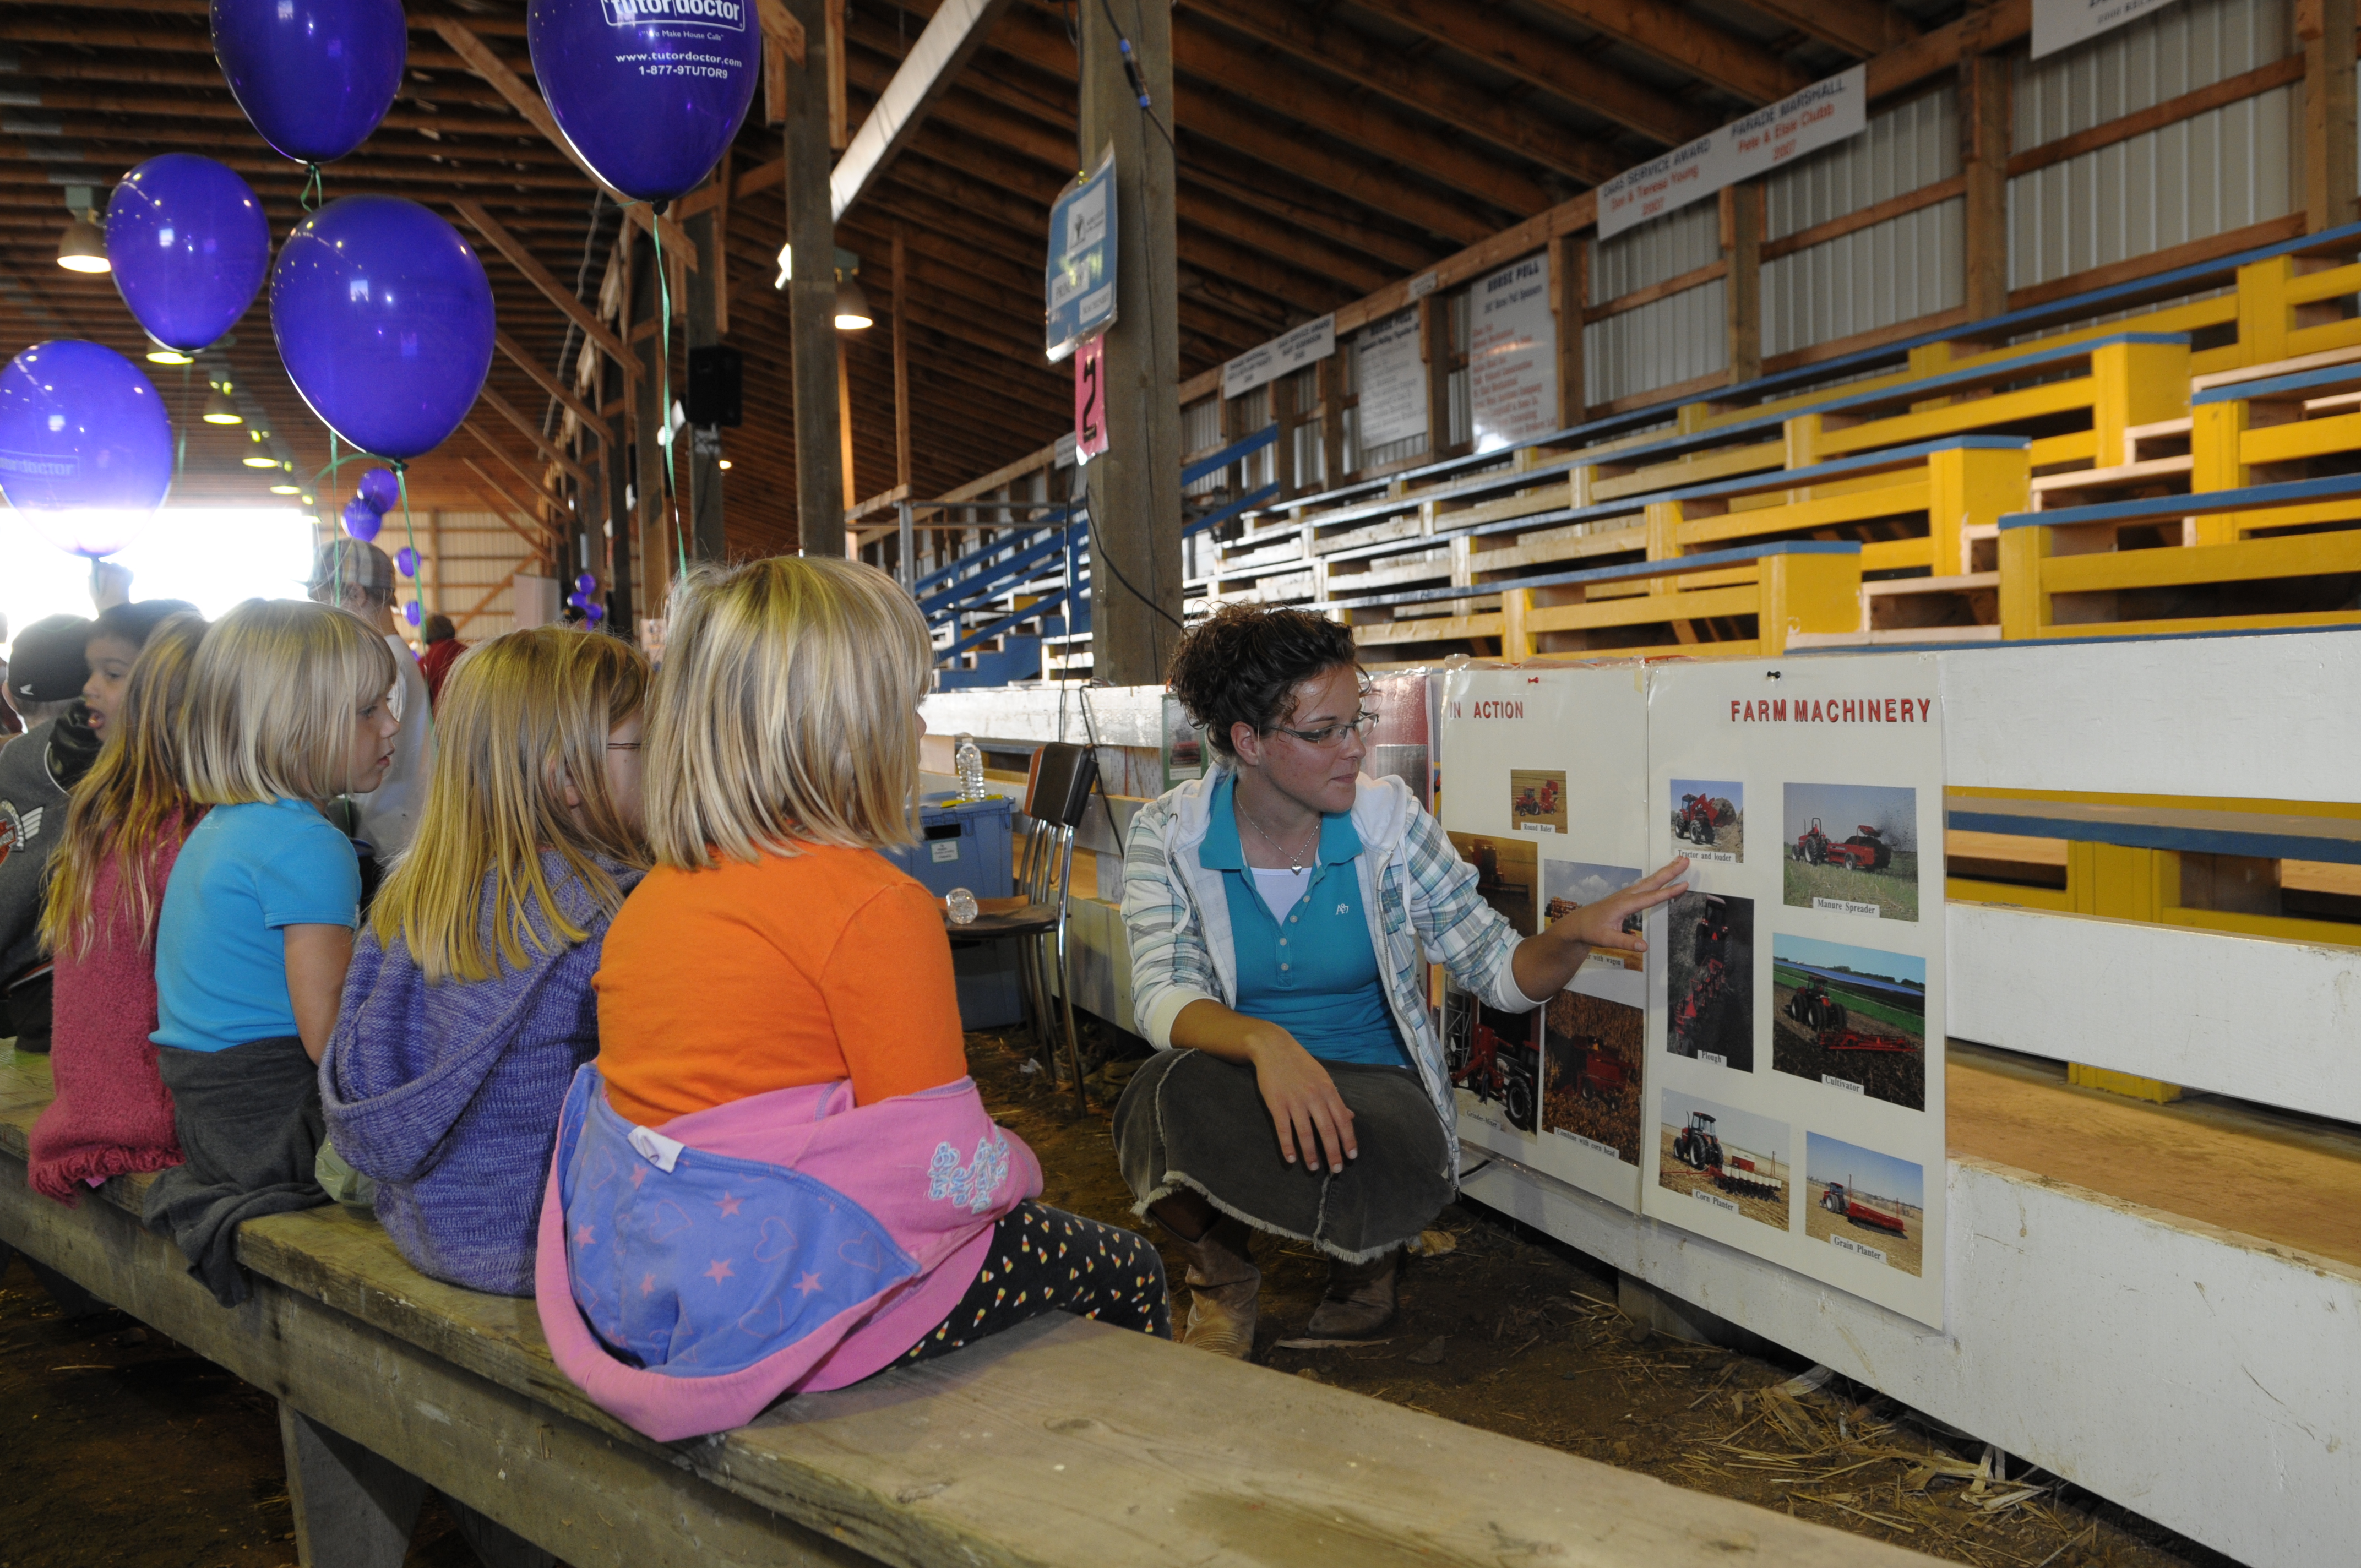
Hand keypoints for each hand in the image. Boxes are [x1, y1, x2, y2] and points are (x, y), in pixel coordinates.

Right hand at [1246, 1029, 1357, 1173]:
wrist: (1274, 1048)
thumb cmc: (1301, 1064)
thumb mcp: (1323, 1078)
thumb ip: (1336, 1099)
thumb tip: (1351, 1117)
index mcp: (1328, 1090)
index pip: (1343, 1120)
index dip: (1349, 1139)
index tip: (1352, 1156)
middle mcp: (1314, 1097)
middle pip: (1327, 1130)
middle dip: (1333, 1153)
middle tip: (1337, 1170)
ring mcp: (1294, 1101)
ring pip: (1306, 1133)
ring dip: (1311, 1153)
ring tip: (1314, 1168)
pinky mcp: (1276, 1104)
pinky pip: (1283, 1129)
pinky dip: (1287, 1146)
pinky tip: (1291, 1159)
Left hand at [1549, 856, 1690, 958]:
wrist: (1577, 924)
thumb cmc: (1590, 930)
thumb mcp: (1606, 939)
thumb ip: (1625, 942)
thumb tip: (1644, 947)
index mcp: (1623, 905)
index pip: (1650, 898)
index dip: (1668, 892)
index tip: (1684, 885)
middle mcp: (1626, 896)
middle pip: (1652, 882)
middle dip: (1669, 871)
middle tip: (1685, 861)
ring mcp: (1626, 894)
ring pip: (1649, 881)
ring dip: (1664, 871)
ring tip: (1679, 862)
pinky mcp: (1626, 896)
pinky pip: (1645, 885)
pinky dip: (1656, 878)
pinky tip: (1663, 876)